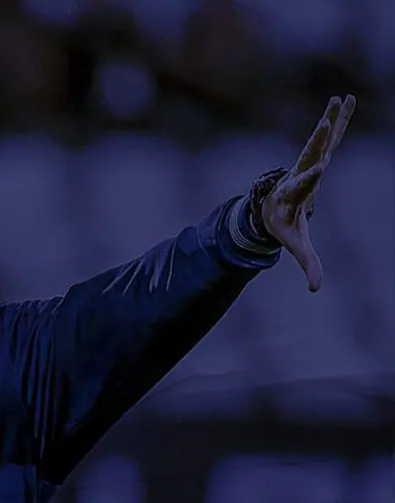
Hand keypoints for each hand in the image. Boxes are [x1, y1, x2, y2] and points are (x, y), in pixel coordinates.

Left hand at [260, 95, 355, 292]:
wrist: (267, 208)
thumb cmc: (282, 225)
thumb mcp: (293, 244)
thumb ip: (307, 264)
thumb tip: (316, 290)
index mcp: (292, 195)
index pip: (301, 186)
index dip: (309, 178)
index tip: (319, 168)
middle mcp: (298, 174)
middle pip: (308, 156)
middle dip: (316, 142)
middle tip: (324, 123)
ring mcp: (306, 163)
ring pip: (320, 141)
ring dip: (330, 121)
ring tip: (339, 101)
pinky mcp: (316, 156)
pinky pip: (330, 136)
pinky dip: (339, 119)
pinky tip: (347, 99)